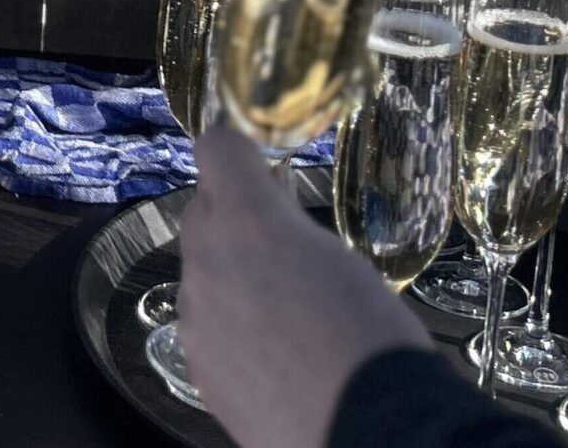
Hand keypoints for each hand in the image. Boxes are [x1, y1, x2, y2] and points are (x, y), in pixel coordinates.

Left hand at [178, 126, 431, 447]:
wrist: (368, 426)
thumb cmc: (371, 338)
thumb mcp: (342, 258)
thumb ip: (289, 224)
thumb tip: (269, 204)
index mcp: (248, 222)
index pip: (217, 148)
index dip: (238, 151)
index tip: (256, 164)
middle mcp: (208, 261)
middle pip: (204, 212)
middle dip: (235, 218)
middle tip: (283, 244)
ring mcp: (196, 316)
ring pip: (203, 271)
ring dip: (232, 276)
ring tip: (287, 310)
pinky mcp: (196, 362)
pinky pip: (206, 324)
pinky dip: (231, 326)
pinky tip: (273, 350)